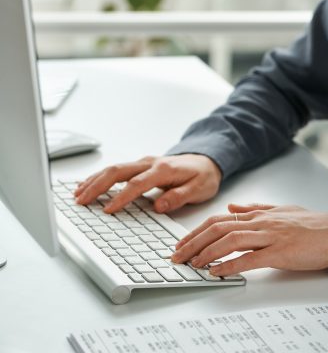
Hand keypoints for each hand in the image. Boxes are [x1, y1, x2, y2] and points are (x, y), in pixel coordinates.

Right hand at [74, 154, 221, 213]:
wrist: (206, 160)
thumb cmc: (202, 176)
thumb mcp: (198, 189)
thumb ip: (179, 197)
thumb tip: (158, 206)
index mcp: (163, 170)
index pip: (136, 184)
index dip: (121, 198)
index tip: (107, 210)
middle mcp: (150, 163)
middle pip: (117, 171)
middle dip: (97, 185)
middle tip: (81, 200)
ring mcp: (143, 163)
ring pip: (113, 168)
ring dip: (94, 180)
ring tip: (78, 193)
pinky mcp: (141, 165)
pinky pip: (117, 169)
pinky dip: (101, 176)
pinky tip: (90, 183)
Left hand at [171, 203, 327, 275]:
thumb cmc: (308, 223)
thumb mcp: (278, 210)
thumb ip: (253, 208)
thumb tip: (231, 206)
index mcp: (256, 215)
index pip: (218, 220)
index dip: (196, 231)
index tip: (182, 243)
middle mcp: (258, 223)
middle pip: (218, 229)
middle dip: (194, 242)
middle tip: (178, 255)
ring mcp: (269, 236)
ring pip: (230, 241)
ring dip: (207, 253)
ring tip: (192, 264)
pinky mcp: (280, 252)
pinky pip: (251, 259)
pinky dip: (231, 265)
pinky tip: (217, 272)